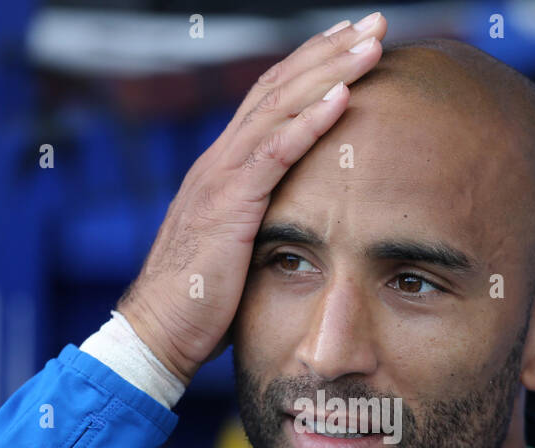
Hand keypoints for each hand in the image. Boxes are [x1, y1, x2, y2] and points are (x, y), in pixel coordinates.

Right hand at [116, 12, 387, 385]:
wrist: (159, 331)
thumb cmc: (201, 300)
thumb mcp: (238, 247)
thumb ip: (261, 219)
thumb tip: (297, 219)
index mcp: (225, 166)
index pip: (272, 99)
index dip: (312, 65)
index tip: (350, 40)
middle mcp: (221, 159)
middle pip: (280, 86)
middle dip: (329, 50)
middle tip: (375, 23)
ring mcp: (222, 177)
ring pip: (280, 107)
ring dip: (330, 71)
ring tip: (372, 44)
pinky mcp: (229, 205)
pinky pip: (274, 153)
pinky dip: (310, 122)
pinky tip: (343, 97)